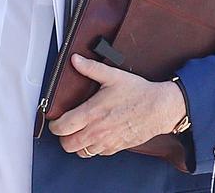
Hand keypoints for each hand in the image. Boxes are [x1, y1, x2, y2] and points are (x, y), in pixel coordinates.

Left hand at [48, 54, 185, 157]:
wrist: (161, 108)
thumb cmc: (138, 93)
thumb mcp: (112, 76)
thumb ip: (91, 68)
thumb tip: (76, 60)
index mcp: (92, 113)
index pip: (62, 127)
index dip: (54, 125)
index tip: (56, 119)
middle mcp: (97, 131)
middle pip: (67, 145)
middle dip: (63, 137)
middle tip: (65, 126)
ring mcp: (107, 142)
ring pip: (81, 153)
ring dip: (77, 143)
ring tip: (78, 131)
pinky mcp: (116, 147)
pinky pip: (97, 154)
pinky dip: (92, 147)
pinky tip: (95, 135)